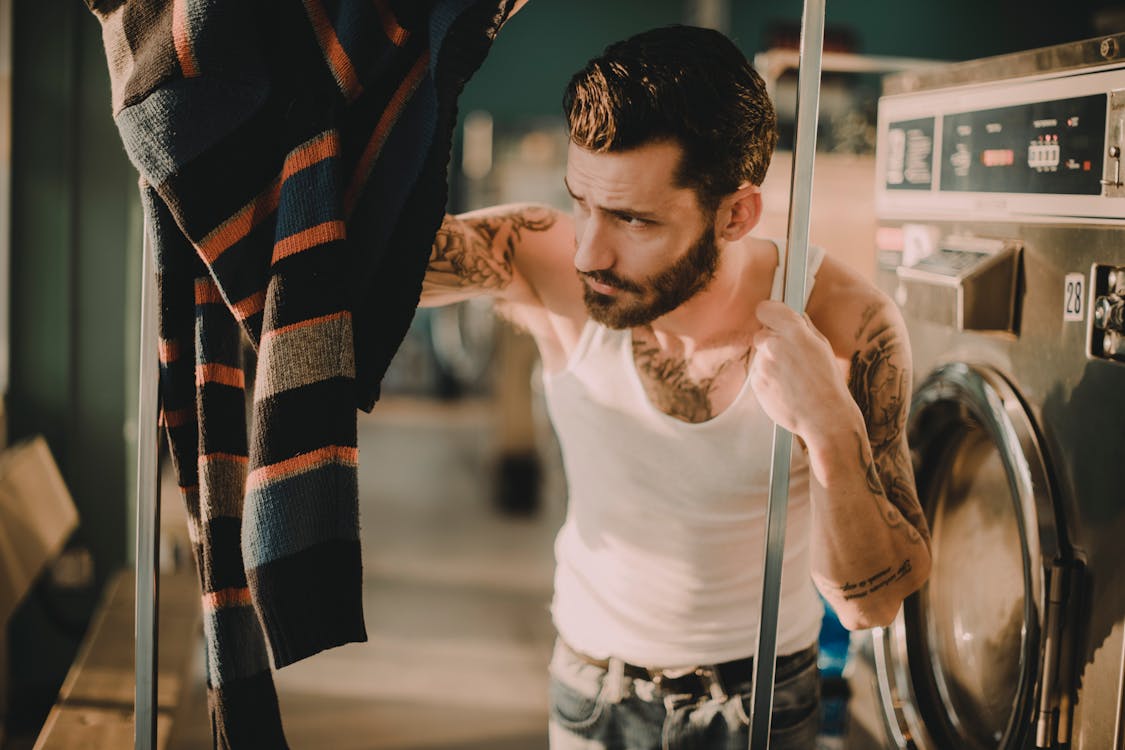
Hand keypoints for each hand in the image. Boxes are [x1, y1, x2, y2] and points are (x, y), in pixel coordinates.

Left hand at [749, 301, 857, 440]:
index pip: (765, 309)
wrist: (824, 417)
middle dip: (772, 341)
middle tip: (791, 357)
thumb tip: (795, 316)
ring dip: (772, 362)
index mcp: (793, 332)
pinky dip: (769, 379)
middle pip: (761, 334)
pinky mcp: (756, 383)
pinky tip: (787, 388)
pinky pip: (759, 374)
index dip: (769, 314)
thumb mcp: (823, 347)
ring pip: (761, 356)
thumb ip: (805, 328)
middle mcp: (774, 345)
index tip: (772, 318)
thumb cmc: (828, 383)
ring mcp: (763, 365)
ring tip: (793, 378)